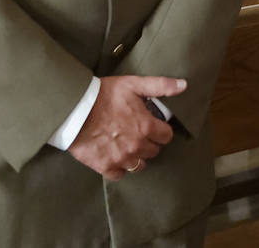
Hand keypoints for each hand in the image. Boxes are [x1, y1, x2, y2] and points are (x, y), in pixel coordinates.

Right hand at [68, 75, 186, 179]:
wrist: (74, 109)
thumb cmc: (104, 95)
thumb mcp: (133, 84)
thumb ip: (160, 85)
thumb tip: (184, 85)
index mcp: (146, 126)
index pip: (166, 136)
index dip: (161, 131)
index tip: (153, 126)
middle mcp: (136, 145)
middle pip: (153, 151)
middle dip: (149, 142)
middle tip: (138, 134)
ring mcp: (121, 158)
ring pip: (139, 165)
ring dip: (136, 156)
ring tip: (127, 145)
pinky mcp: (105, 166)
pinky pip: (120, 174)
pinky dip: (119, 167)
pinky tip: (115, 156)